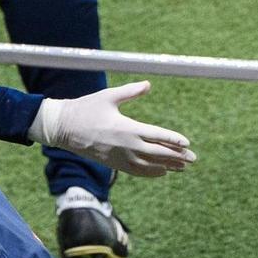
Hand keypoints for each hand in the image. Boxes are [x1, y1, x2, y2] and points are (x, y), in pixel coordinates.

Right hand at [27, 81, 196, 176]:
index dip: (173, 140)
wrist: (64, 128)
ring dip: (167, 166)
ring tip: (183, 167)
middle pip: (158, 153)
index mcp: (127, 127)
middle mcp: (126, 145)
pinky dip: (151, 173)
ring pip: (149, 165)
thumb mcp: (109, 96)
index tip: (187, 143)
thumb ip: (131, 91)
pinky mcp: (113, 164)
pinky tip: (162, 173)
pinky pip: (137, 171)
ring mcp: (120, 157)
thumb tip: (149, 84)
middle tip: (193, 159)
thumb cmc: (87, 108)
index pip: (157, 135)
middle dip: (177, 157)